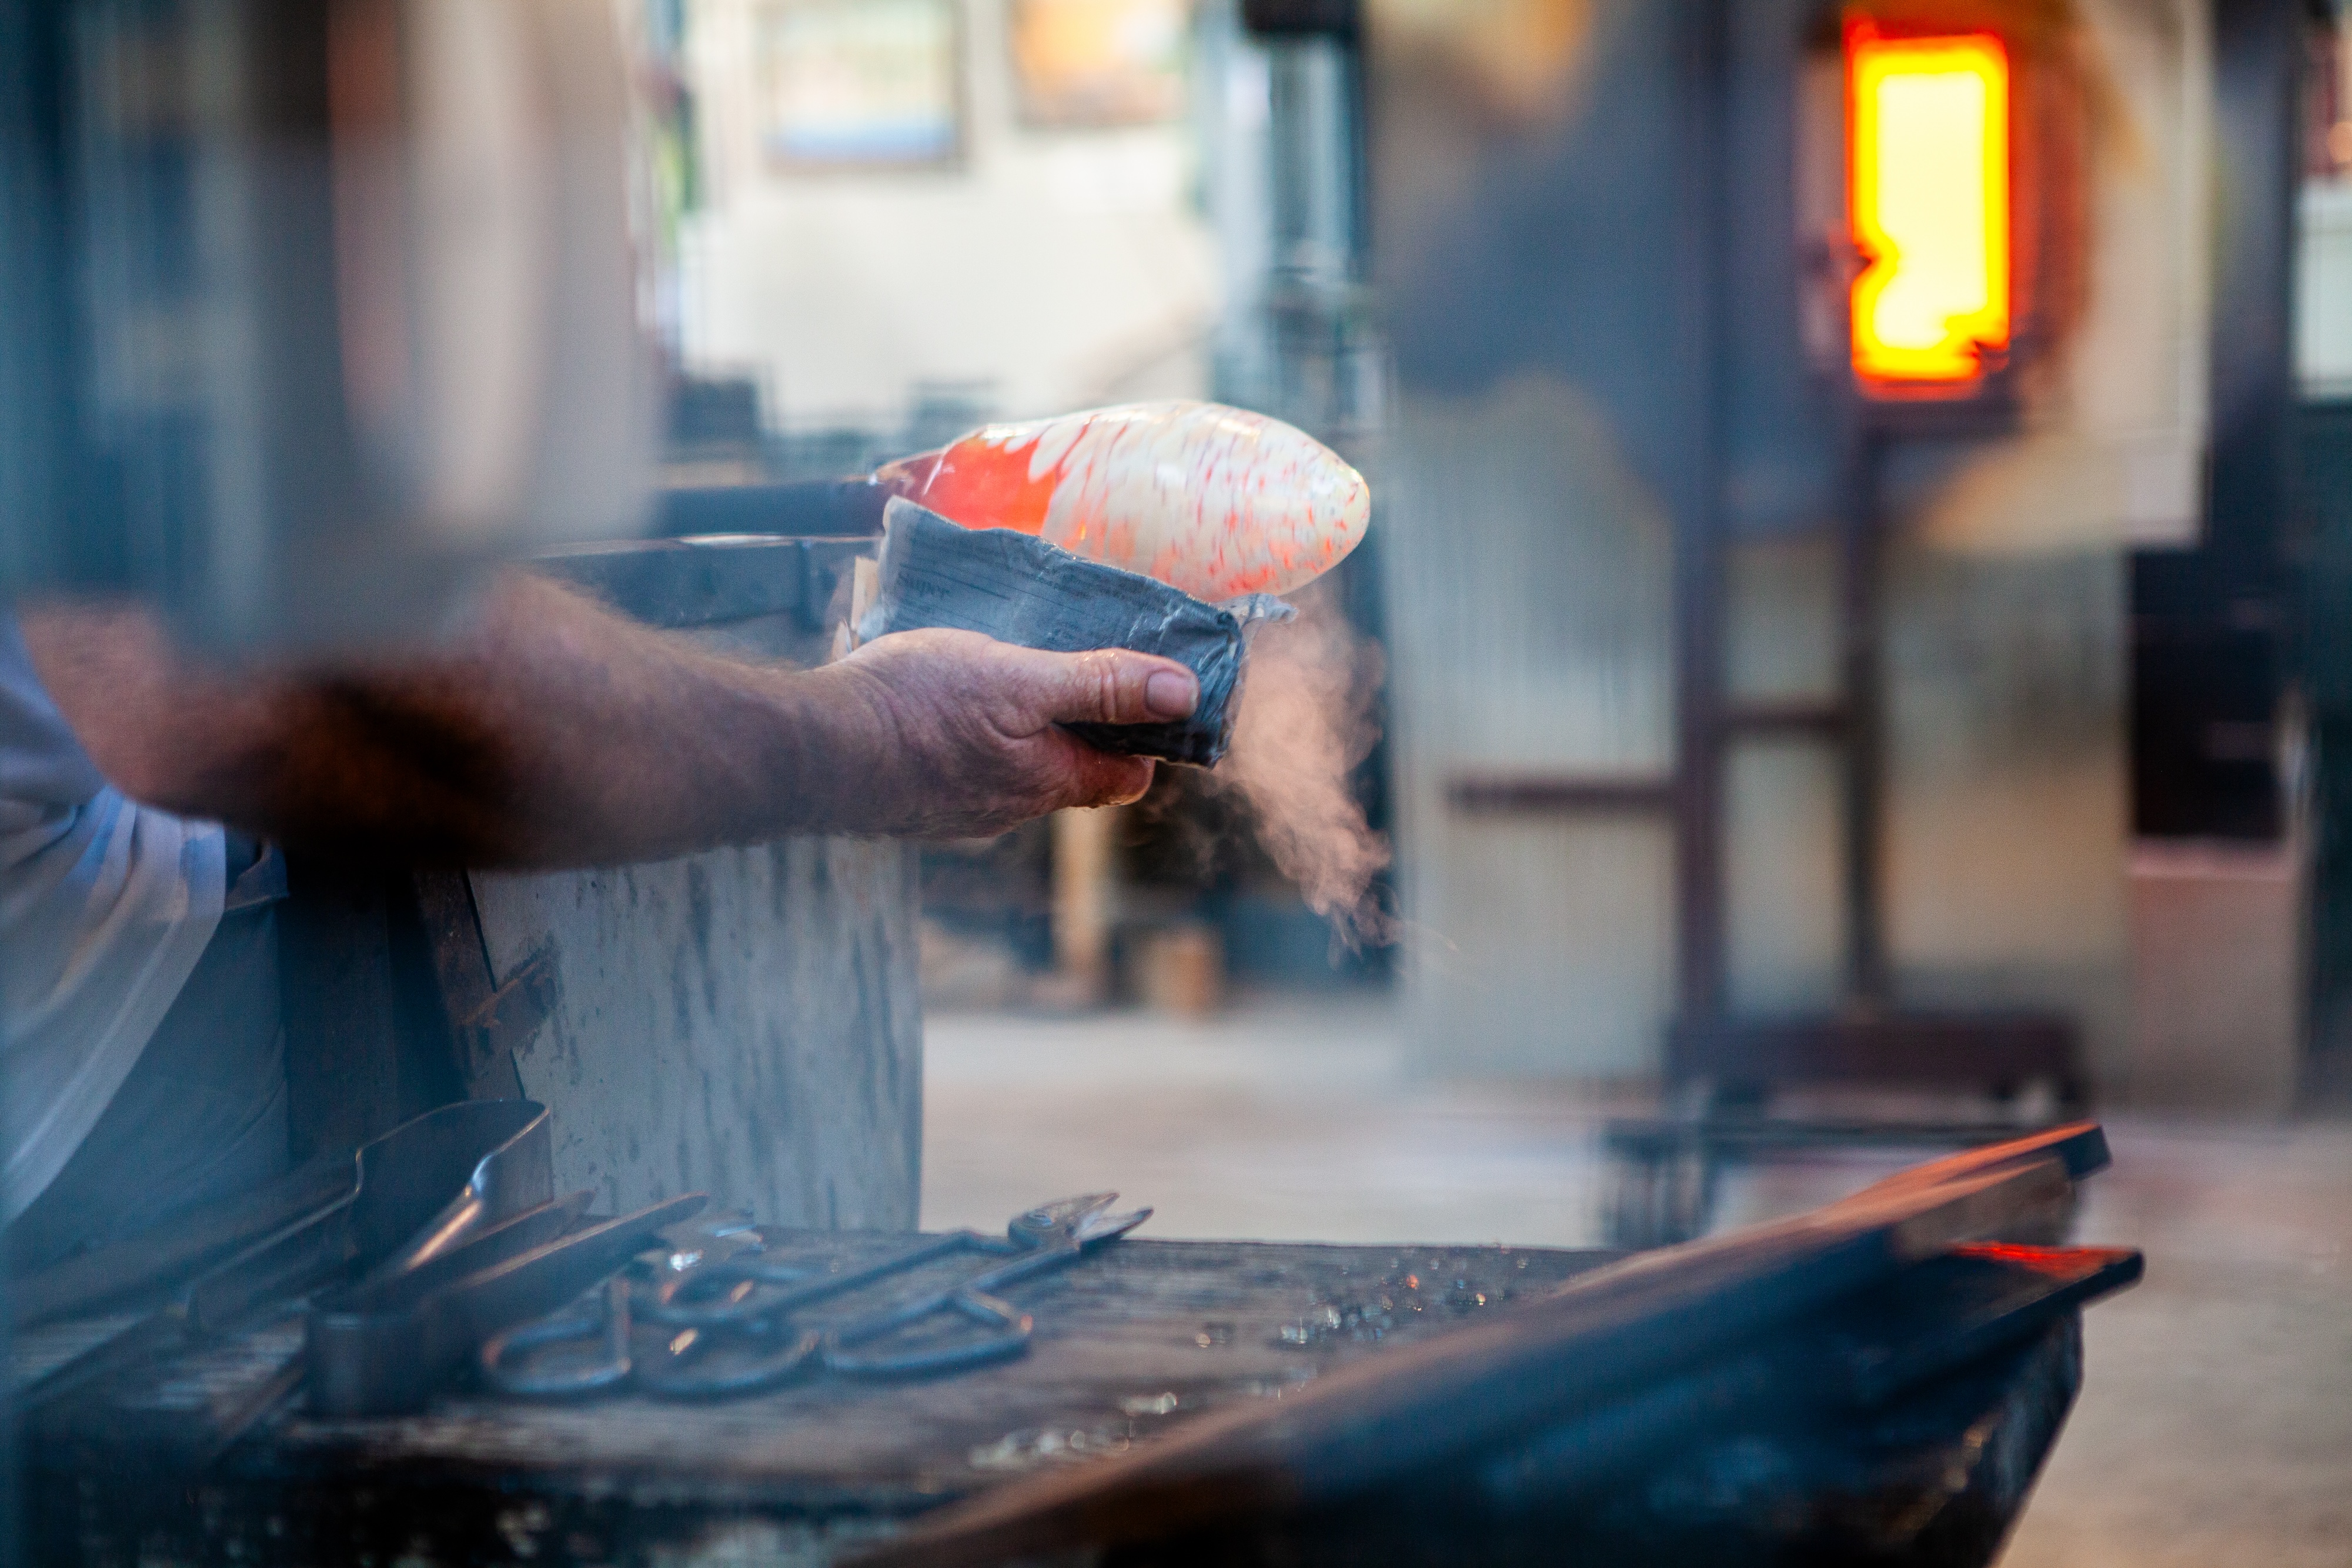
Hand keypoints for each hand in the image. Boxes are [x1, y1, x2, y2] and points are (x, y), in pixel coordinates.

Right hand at [828, 628, 1198, 838]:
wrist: (810, 749)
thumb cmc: (915, 709)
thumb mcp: (1021, 680)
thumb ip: (1101, 685)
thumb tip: (1184, 693)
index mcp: (1048, 780)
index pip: (1127, 776)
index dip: (1145, 736)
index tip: (1142, 690)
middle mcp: (1009, 809)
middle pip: (1071, 770)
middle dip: (1079, 723)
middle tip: (1068, 663)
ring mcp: (958, 810)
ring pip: (1012, 768)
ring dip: (1018, 726)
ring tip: (999, 669)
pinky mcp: (914, 799)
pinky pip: (962, 766)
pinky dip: (967, 734)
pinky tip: (940, 697)